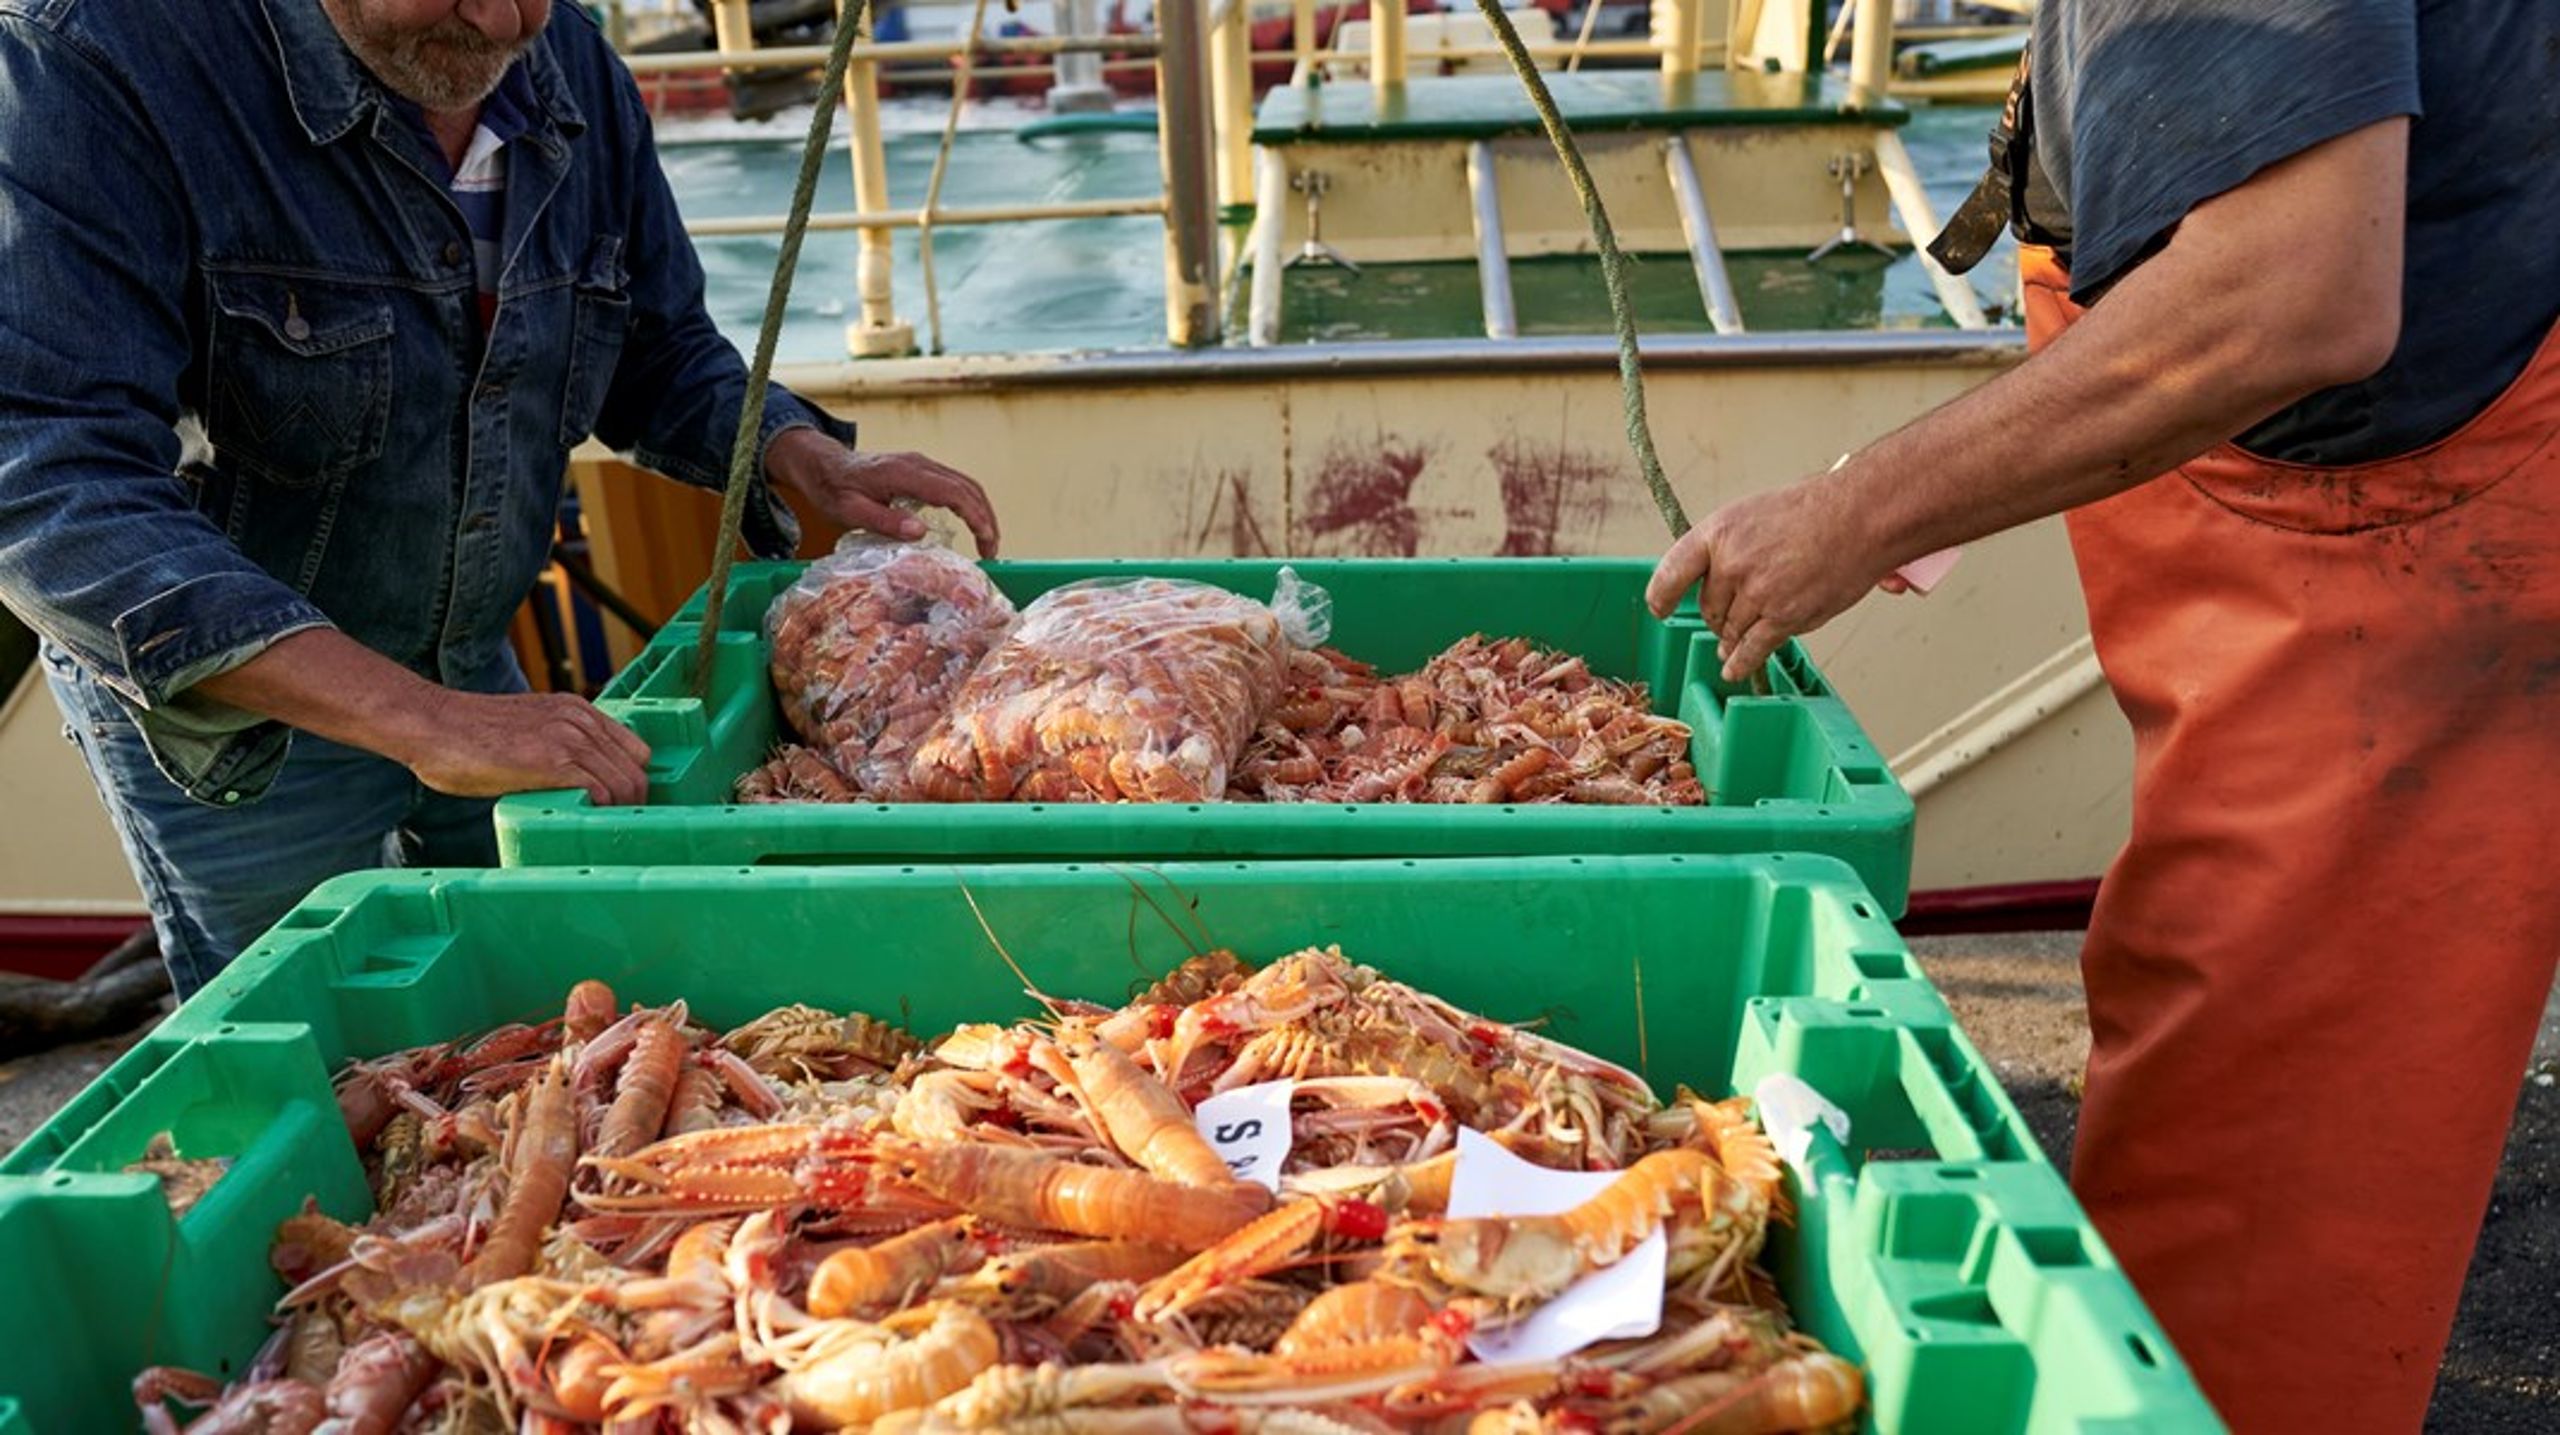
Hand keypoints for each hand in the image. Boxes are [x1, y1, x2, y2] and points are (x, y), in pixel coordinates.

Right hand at [388, 689, 652, 806]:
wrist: (429, 723)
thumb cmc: (465, 735)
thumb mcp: (527, 729)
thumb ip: (555, 747)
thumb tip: (573, 784)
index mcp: (578, 711)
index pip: (635, 751)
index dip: (631, 783)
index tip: (620, 808)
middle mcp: (581, 721)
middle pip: (637, 771)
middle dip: (632, 805)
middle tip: (614, 830)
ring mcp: (569, 739)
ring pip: (625, 785)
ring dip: (618, 815)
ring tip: (600, 834)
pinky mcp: (553, 762)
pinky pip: (600, 794)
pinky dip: (599, 815)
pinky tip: (584, 829)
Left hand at [765, 428, 1001, 557]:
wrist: (822, 465)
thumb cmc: (832, 489)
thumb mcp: (850, 512)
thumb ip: (884, 521)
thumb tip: (921, 532)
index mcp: (904, 473)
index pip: (954, 493)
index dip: (977, 518)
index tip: (986, 543)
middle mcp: (918, 464)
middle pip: (968, 487)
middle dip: (987, 519)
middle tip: (992, 551)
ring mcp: (921, 464)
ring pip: (965, 484)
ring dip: (981, 511)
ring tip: (987, 542)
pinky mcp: (920, 469)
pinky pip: (954, 484)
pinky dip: (970, 504)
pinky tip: (970, 524)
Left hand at [1644, 473, 1889, 683]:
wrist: (1858, 517)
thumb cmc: (1813, 511)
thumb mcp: (1753, 514)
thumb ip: (1728, 548)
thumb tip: (1714, 584)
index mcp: (1718, 532)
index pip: (1672, 572)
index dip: (1662, 596)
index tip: (1659, 609)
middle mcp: (1731, 563)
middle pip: (1708, 608)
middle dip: (1717, 617)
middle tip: (1732, 616)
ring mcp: (1757, 592)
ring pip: (1731, 630)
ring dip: (1732, 640)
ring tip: (1732, 646)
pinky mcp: (1783, 616)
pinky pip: (1753, 649)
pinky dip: (1741, 662)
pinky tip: (1733, 669)